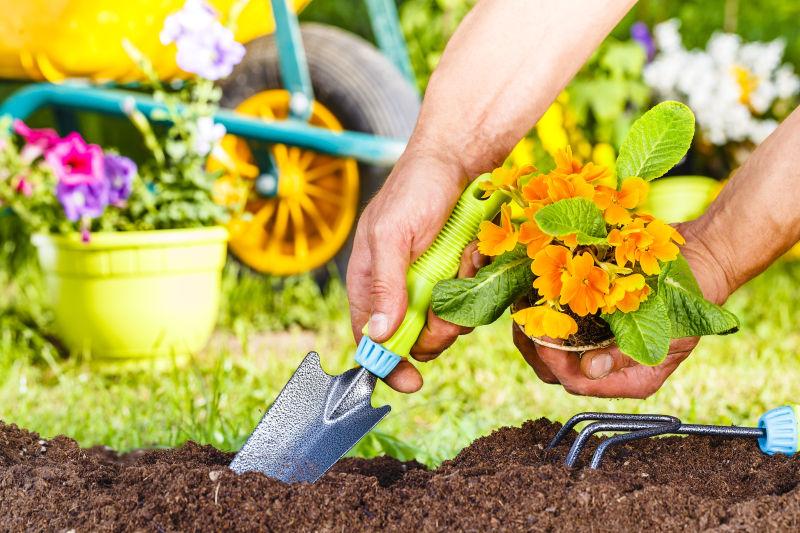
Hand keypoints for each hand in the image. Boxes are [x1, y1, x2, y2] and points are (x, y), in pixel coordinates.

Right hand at [347, 148, 485, 392]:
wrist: (461, 159)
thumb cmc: (416, 189)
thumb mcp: (392, 234)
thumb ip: (384, 285)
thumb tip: (378, 336)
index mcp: (369, 282)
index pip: (370, 339)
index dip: (387, 364)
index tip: (410, 381)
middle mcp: (398, 289)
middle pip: (414, 340)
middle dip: (435, 333)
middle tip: (448, 314)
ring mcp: (430, 284)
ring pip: (446, 324)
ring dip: (459, 306)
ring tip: (463, 266)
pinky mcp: (457, 276)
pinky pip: (469, 300)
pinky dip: (474, 282)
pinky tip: (474, 255)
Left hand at [512, 227, 732, 398]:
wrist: (699, 262)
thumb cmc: (689, 300)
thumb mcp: (668, 332)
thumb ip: (627, 354)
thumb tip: (590, 370)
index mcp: (630, 379)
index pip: (579, 384)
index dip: (557, 363)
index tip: (544, 337)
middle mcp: (608, 367)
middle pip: (557, 372)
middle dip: (537, 349)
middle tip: (526, 322)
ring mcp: (597, 344)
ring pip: (550, 351)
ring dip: (534, 331)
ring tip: (524, 310)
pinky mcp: (589, 321)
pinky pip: (557, 326)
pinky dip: (542, 314)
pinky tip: (531, 298)